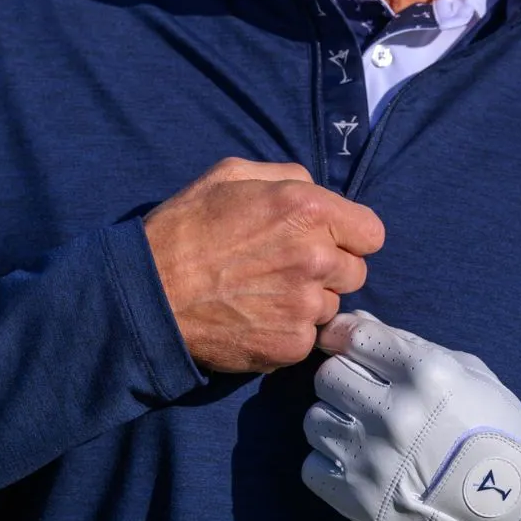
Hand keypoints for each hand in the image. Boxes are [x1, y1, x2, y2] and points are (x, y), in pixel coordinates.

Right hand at [144, 159, 384, 372]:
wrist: (149, 293)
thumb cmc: (186, 227)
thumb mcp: (232, 175)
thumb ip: (288, 176)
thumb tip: (316, 190)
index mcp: (308, 209)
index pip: (371, 232)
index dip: (348, 236)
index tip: (326, 240)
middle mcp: (316, 257)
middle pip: (355, 271)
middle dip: (327, 269)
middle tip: (284, 266)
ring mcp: (305, 306)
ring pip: (330, 305)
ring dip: (306, 301)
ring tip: (262, 292)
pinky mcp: (291, 345)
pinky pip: (308, 336)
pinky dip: (287, 330)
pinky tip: (254, 316)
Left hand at [302, 312, 520, 520]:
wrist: (516, 506)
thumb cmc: (493, 426)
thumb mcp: (463, 370)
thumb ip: (404, 343)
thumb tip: (353, 323)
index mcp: (425, 374)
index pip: (353, 336)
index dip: (344, 335)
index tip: (343, 342)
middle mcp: (394, 414)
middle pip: (327, 376)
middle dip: (342, 378)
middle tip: (364, 393)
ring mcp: (373, 459)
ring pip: (313, 419)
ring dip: (335, 420)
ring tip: (364, 431)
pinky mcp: (357, 500)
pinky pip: (311, 466)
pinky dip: (331, 463)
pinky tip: (361, 462)